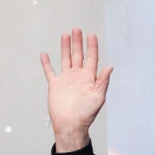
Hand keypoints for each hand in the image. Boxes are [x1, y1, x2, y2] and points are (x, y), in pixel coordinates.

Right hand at [40, 29, 112, 151]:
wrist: (71, 124)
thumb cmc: (87, 113)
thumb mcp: (98, 96)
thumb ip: (103, 81)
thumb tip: (110, 67)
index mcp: (89, 79)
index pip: (92, 59)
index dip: (92, 47)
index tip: (91, 35)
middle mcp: (78, 77)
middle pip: (78, 55)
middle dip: (78, 43)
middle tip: (77, 29)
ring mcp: (66, 80)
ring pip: (65, 59)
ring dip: (65, 47)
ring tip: (66, 34)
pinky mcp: (55, 85)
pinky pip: (50, 71)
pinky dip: (46, 63)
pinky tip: (44, 54)